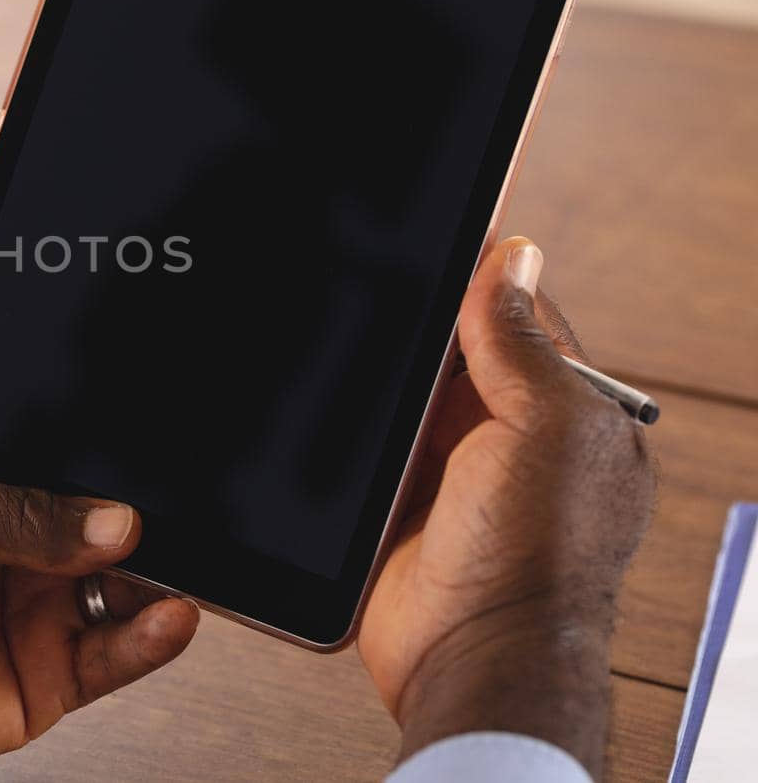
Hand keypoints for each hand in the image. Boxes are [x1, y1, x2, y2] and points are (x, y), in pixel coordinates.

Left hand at [0, 453, 197, 780]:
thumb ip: (24, 511)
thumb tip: (113, 519)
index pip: (77, 482)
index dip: (114, 481)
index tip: (150, 477)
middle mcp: (23, 558)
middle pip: (114, 540)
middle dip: (149, 530)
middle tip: (172, 523)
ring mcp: (36, 618)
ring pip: (127, 597)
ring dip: (161, 582)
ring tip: (171, 569)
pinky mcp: (45, 682)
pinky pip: (115, 658)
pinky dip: (151, 640)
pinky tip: (168, 616)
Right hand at [358, 237, 655, 775]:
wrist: (472, 656)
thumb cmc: (536, 559)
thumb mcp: (548, 429)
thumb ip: (522, 344)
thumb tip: (510, 256)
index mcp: (567, 413)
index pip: (519, 317)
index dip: (478, 279)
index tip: (431, 241)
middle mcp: (509, 438)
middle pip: (450, 351)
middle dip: (415, 331)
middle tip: (373, 296)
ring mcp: (451, 471)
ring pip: (402, 394)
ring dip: (378, 382)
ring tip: (347, 356)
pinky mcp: (395, 503)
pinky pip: (364, 446)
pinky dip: (348, 430)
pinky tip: (328, 410)